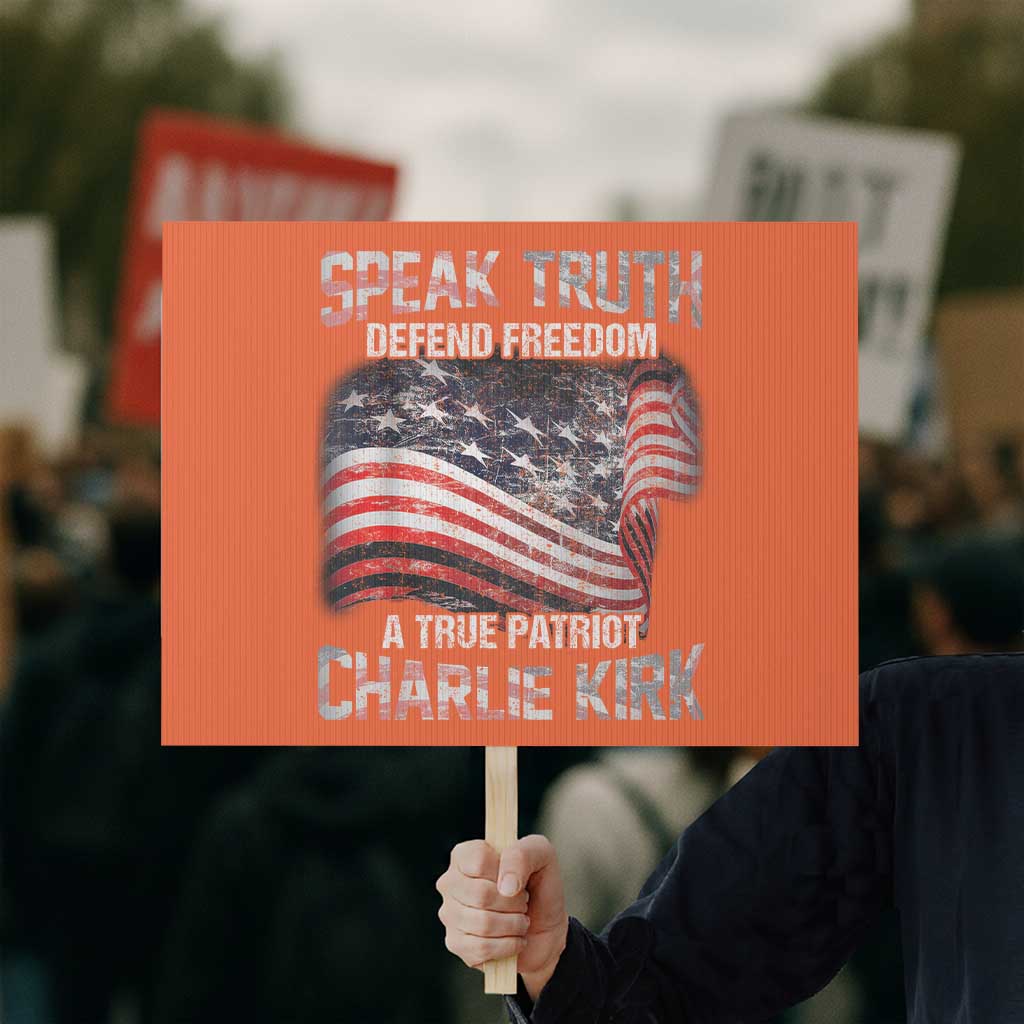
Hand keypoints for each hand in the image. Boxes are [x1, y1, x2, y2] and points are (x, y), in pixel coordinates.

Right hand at [436, 834, 568, 999]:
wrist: (547, 926)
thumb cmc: (540, 884)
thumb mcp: (541, 854)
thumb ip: (523, 855)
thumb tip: (506, 886)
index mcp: (464, 855)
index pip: (478, 860)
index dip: (505, 871)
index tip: (518, 878)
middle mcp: (451, 882)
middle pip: (481, 895)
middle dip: (514, 903)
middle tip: (523, 902)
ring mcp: (450, 914)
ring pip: (483, 924)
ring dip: (514, 925)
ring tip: (521, 920)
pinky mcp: (456, 944)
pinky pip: (481, 948)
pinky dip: (508, 946)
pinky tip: (514, 939)